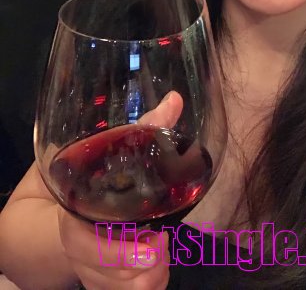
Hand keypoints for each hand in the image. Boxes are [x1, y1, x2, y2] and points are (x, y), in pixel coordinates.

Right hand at [58, 92, 182, 289]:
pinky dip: (149, 284)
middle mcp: (80, 250)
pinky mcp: (103, 284)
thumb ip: (147, 127)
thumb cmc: (96, 175)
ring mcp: (91, 270)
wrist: (63, 212)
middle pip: (113, 276)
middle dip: (146, 264)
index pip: (85, 244)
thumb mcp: (117, 149)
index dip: (118, 251)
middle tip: (161, 242)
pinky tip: (156, 262)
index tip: (154, 243)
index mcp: (75, 216)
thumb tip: (175, 100)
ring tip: (161, 247)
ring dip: (150, 274)